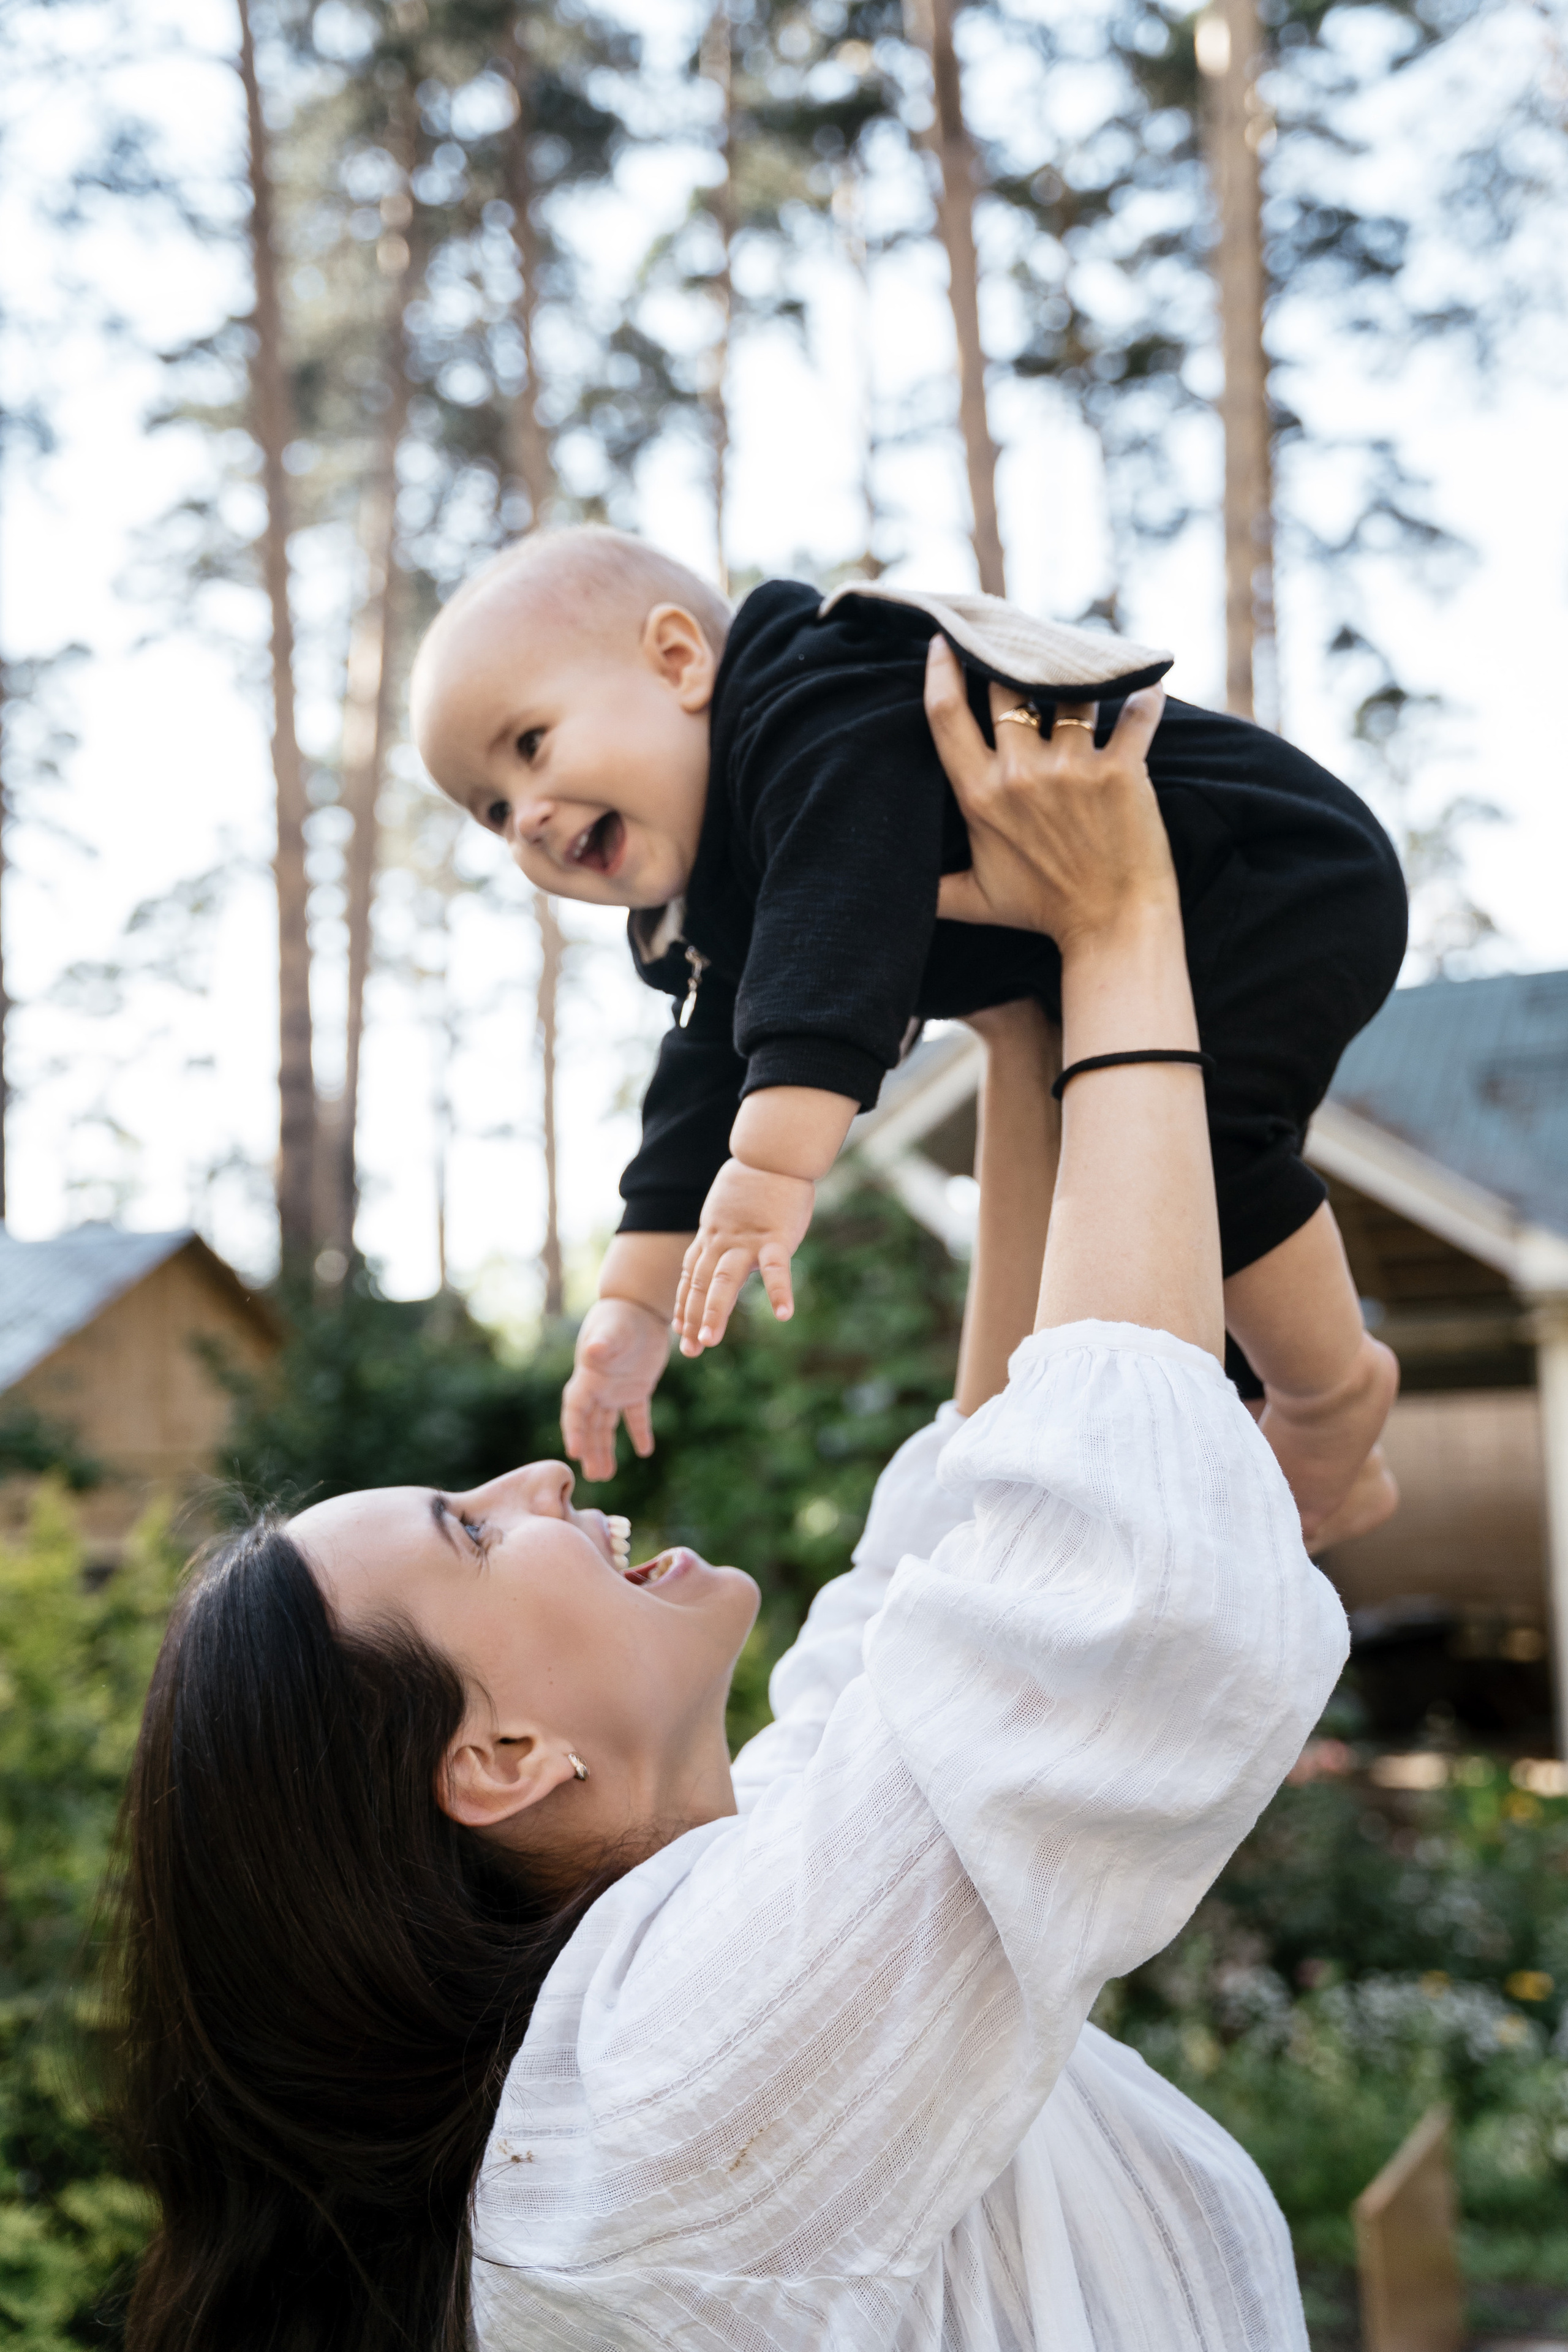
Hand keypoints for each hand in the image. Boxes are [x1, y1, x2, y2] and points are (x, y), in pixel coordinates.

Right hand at [561, 1297, 670, 1483]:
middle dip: (589, 1450)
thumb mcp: (612, 1328)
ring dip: (605, 1449)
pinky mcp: (637, 1388)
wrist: (640, 1306)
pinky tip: (644, 1451)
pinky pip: (636, 1415)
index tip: (575, 1453)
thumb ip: (603, 1342)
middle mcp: (598, 1387)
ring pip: (607, 1425)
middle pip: (589, 1425)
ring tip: (605, 1475)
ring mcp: (616, 1389)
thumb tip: (593, 1352)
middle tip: (593, 1478)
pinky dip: (639, 1431)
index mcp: (588, 1377)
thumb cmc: (620, 1315)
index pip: (575, 1409)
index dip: (573, 1430)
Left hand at [674, 1159, 815, 1355]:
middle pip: (702, 1284)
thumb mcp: (728, 1209)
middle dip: (693, 1318)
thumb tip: (722, 1247)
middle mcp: (722, 1242)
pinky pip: (777, 1269)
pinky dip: (780, 1292)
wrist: (772, 1153)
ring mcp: (746, 1240)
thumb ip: (724, 1232)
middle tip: (690, 1351)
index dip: (684, 1305)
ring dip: (714, 1311)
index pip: (692, 1277)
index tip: (678, 1330)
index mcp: (712, 1236)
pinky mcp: (775, 1237)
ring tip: (708, 1341)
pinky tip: (785, 1316)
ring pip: (724, 1280)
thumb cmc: (755, 1181)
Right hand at [924, 636, 1172, 951]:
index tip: (945, 641)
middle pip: (1007, 687)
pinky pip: (1137, 714)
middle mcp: (1021, 774)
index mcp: (979, 796)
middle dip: (1013, 659)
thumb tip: (900, 891)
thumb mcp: (975, 902)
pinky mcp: (1122, 770)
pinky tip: (1148, 685)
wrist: (1112, 929)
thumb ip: (934, 889)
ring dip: (1080, 677)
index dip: (941, 669)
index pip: (946, 715)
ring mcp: (1073, 769)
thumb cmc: (1044, 912)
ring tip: (1088, 667)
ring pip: (1072, 692)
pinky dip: (1146, 696)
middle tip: (1025, 643)